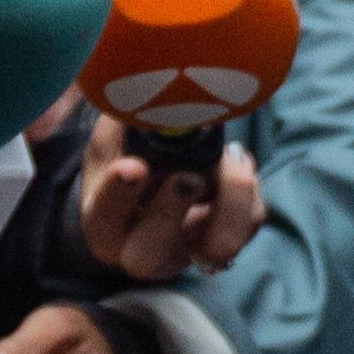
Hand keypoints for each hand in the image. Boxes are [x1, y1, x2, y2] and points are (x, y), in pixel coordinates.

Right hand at [76, 117, 265, 282]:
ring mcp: (188, 249)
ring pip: (217, 248)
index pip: (103, 219)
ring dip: (229, 202)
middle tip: (188, 175)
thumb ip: (126, 120)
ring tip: (224, 158)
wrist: (158, 175)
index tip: (134, 165)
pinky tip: (232, 157)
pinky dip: (249, 186)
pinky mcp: (227, 237)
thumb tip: (155, 98)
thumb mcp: (116, 133)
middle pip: (149, 256)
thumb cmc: (129, 152)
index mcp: (104, 223)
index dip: (119, 194)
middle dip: (171, 211)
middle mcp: (142, 250)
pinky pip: (250, 221)